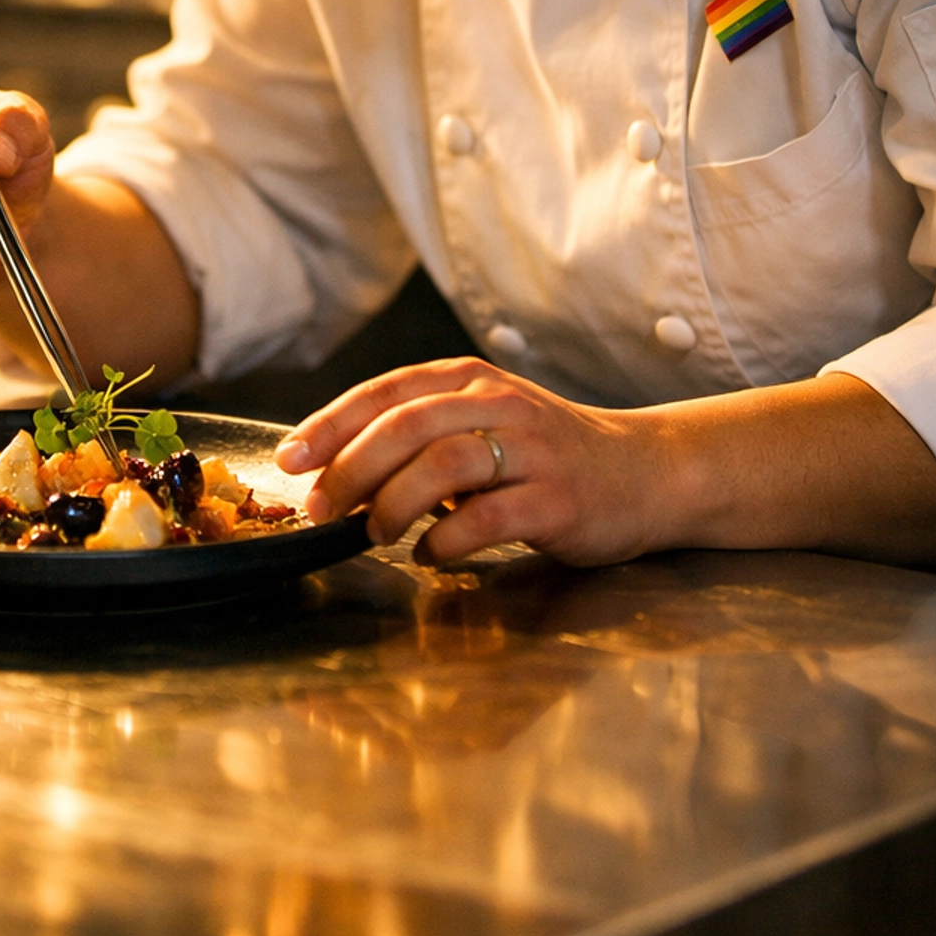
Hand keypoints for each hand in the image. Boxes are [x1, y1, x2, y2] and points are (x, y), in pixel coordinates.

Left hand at [274, 358, 667, 568]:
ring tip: (372, 534)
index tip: (288, 460)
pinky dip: (446, 541)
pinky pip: (487, 519)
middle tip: (318, 508)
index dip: (330, 425)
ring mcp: (532, 450)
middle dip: (349, 468)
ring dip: (393, 503)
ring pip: (443, 465)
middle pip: (405, 426)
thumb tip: (332, 473)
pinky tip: (429, 555)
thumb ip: (418, 437)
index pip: (385, 392)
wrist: (646, 472)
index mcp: (470, 380)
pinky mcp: (557, 500)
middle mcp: (499, 404)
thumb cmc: (546, 454)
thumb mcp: (481, 424)